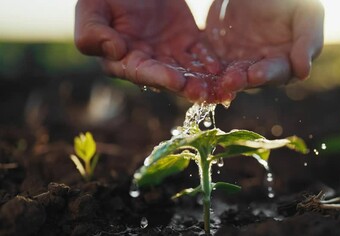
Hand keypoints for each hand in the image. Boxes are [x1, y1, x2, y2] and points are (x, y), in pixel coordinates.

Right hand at [74, 0, 220, 101]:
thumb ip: (93, 33)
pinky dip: (210, 62)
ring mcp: (170, 53)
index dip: (160, 77)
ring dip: (203, 80)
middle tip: (204, 94)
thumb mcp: (91, 9)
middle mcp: (150, 61)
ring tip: (218, 89)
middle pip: (171, 77)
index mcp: (125, 60)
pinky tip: (219, 68)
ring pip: (189, 70)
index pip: (143, 72)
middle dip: (188, 86)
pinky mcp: (187, 40)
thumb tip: (115, 52)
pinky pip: (201, 54)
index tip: (176, 81)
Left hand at [206, 0, 323, 99]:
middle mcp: (262, 65)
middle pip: (252, 79)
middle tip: (232, 80)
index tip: (256, 74)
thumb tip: (303, 71)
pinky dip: (205, 71)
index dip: (268, 74)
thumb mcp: (305, 11)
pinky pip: (211, 66)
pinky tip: (198, 73)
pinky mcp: (219, 55)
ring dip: (222, 80)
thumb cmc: (286, 1)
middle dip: (242, 80)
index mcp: (286, 58)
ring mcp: (240, 61)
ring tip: (215, 79)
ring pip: (230, 75)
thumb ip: (309, 38)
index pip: (279, 72)